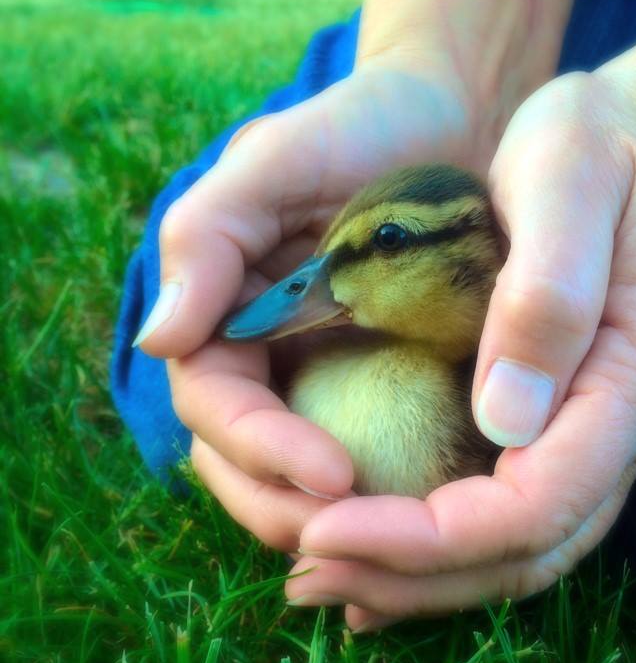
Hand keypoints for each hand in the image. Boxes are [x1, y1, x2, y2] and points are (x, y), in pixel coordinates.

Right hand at [137, 56, 509, 551]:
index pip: (216, 409)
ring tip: (394, 543)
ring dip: (331, 522)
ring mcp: (321, 382)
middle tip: (357, 534)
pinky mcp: (382, 392)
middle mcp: (264, 361)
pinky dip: (383, 502)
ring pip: (297, 481)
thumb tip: (155, 343)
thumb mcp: (274, 161)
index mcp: (224, 319)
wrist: (453, 120)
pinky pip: (369, 460)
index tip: (333, 474)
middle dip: (286, 508)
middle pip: (244, 466)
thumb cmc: (359, 128)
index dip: (260, 450)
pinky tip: (423, 527)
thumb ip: (206, 238)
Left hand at [285, 64, 635, 629]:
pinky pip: (510, 517)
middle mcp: (628, 429)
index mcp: (634, 380)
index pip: (535, 507)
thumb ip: (547, 294)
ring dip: (415, 576)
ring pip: (517, 553)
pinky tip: (373, 550)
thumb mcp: (567, 178)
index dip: (426, 539)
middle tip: (303, 569)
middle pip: (523, 553)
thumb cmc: (598, 143)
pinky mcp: (572, 428)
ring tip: (317, 570)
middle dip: (408, 574)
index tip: (324, 527)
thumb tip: (503, 418)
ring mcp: (604, 436)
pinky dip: (437, 548)